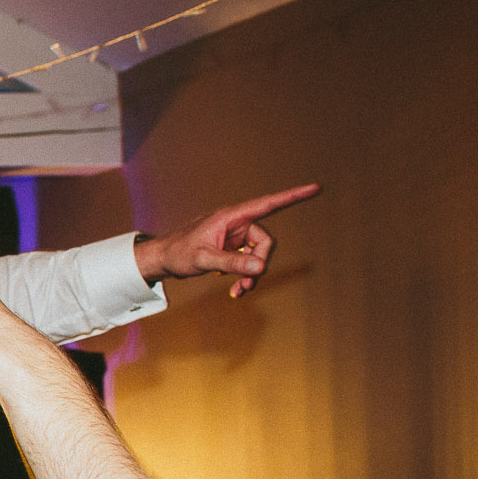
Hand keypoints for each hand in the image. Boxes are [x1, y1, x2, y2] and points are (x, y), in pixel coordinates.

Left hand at [130, 184, 318, 297]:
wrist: (162, 259)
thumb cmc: (178, 252)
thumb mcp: (205, 259)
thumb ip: (233, 262)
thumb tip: (262, 266)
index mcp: (232, 216)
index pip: (268, 204)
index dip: (293, 197)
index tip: (315, 188)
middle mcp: (236, 223)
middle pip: (265, 241)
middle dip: (259, 263)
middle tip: (246, 284)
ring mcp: (235, 236)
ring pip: (258, 254)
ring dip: (252, 274)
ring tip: (238, 291)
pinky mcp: (231, 248)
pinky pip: (248, 261)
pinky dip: (245, 275)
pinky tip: (235, 289)